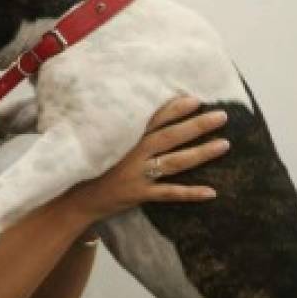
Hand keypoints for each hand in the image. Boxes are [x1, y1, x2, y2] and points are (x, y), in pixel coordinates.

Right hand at [66, 96, 228, 221]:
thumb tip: (144, 117)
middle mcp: (134, 153)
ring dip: (201, 153)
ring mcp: (138, 174)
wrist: (72, 198)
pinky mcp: (139, 194)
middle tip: (222, 116)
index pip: (155, 118)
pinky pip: (169, 193)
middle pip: (172, 136)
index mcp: (126, 137)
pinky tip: (212, 192)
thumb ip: (122, 131)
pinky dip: (191, 193)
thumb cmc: (88, 167)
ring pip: (176, 162)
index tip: (196, 99)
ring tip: (224, 145)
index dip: (176, 108)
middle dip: (198, 125)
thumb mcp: (102, 143)